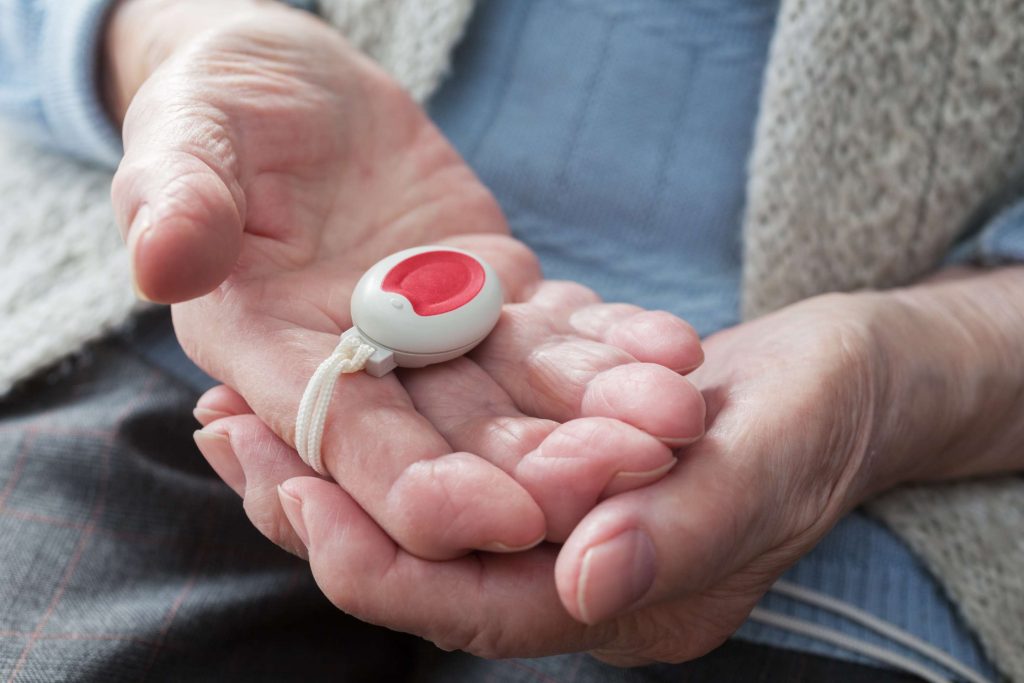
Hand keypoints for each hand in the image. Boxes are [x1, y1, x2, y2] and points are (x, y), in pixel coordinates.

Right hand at [108, 2, 706, 557]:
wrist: (294, 85)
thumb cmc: (221, 104)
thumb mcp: (187, 133)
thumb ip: (181, 197)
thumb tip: (161, 259)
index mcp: (269, 353)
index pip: (346, 440)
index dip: (418, 484)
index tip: (500, 518)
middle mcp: (360, 365)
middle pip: (454, 437)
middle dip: (540, 466)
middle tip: (629, 475)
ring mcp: (435, 334)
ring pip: (521, 393)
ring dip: (599, 413)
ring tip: (675, 417)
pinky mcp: (490, 293)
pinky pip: (556, 329)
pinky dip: (613, 344)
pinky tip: (674, 353)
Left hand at [192, 292, 890, 662]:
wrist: (846, 375)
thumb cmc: (825, 416)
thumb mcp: (769, 459)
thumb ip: (683, 528)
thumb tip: (584, 580)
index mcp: (618, 601)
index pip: (471, 607)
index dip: (378, 560)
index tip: (294, 493)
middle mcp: (570, 572)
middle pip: (422, 559)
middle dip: (319, 503)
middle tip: (229, 436)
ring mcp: (556, 516)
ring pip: (419, 504)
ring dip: (332, 453)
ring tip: (238, 405)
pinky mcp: (548, 460)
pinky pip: (446, 448)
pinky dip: (388, 409)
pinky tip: (329, 364)